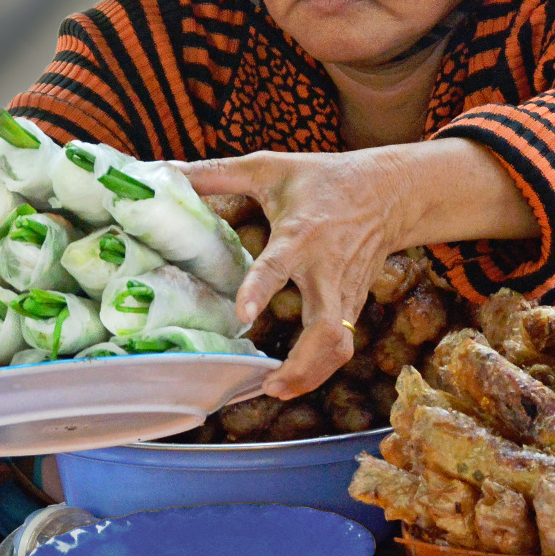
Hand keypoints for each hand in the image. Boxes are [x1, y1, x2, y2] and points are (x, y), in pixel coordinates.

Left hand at [179, 150, 404, 398]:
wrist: (389, 192)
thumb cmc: (324, 178)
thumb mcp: (270, 167)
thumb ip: (217, 173)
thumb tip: (165, 170)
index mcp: (301, 235)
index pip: (279, 266)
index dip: (260, 290)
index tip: (243, 315)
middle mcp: (326, 271)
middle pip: (327, 332)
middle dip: (301, 366)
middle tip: (268, 385)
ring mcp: (345, 292)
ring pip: (339, 346)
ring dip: (312, 375)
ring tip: (276, 389)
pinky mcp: (354, 304)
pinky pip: (341, 344)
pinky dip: (320, 366)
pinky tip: (292, 378)